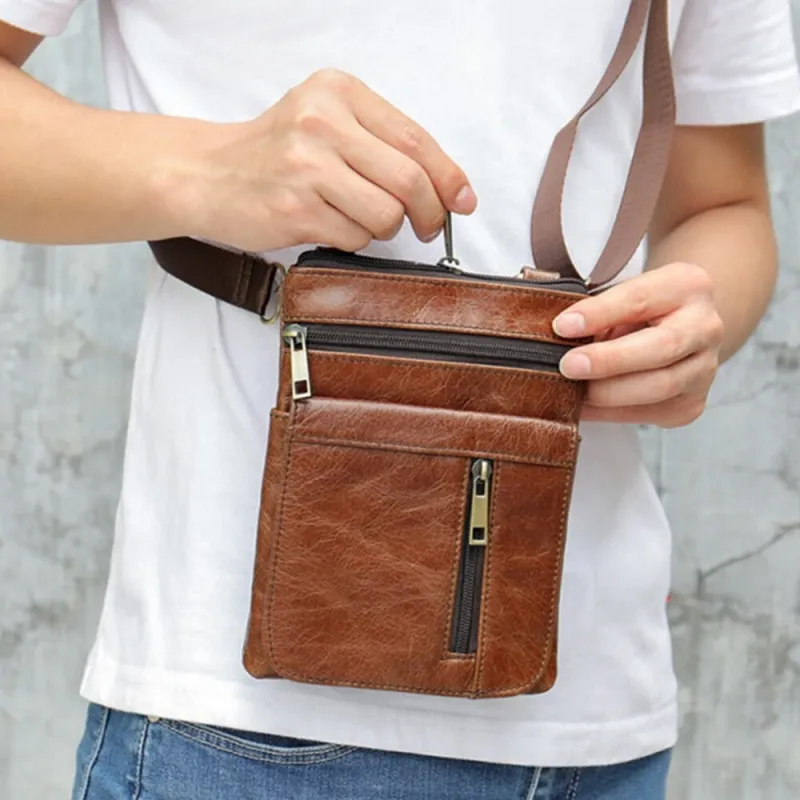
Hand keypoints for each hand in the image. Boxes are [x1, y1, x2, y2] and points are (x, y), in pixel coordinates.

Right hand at [179, 69, 475, 252]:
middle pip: (409, 180)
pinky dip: (353, 241)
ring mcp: (306, 167)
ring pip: (386, 215)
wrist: (208, 175)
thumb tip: (448, 188)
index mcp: (338, 92)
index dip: (448, 176)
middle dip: (429, 213)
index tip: (463, 200)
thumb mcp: (326, 123)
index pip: (415, 138)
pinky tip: (329, 225)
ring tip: (357, 218)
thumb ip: (382, 144)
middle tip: (426, 227)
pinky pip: (355, 238)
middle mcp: (322, 123)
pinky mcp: (295, 209)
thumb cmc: (275, 154)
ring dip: (384, 229)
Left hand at [552, 263, 724, 427]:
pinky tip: (584, 406)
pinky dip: (610, 412)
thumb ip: (598, 311)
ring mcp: (704, 369)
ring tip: (571, 390)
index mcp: (687, 286)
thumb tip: (558, 335)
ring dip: (608, 392)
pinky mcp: (691, 404)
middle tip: (568, 366)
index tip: (563, 325)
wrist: (682, 330)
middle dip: (609, 360)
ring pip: (659, 387)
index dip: (600, 313)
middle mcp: (705, 327)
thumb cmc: (643, 309)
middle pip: (661, 348)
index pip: (640, 298)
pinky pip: (649, 413)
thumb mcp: (623, 295)